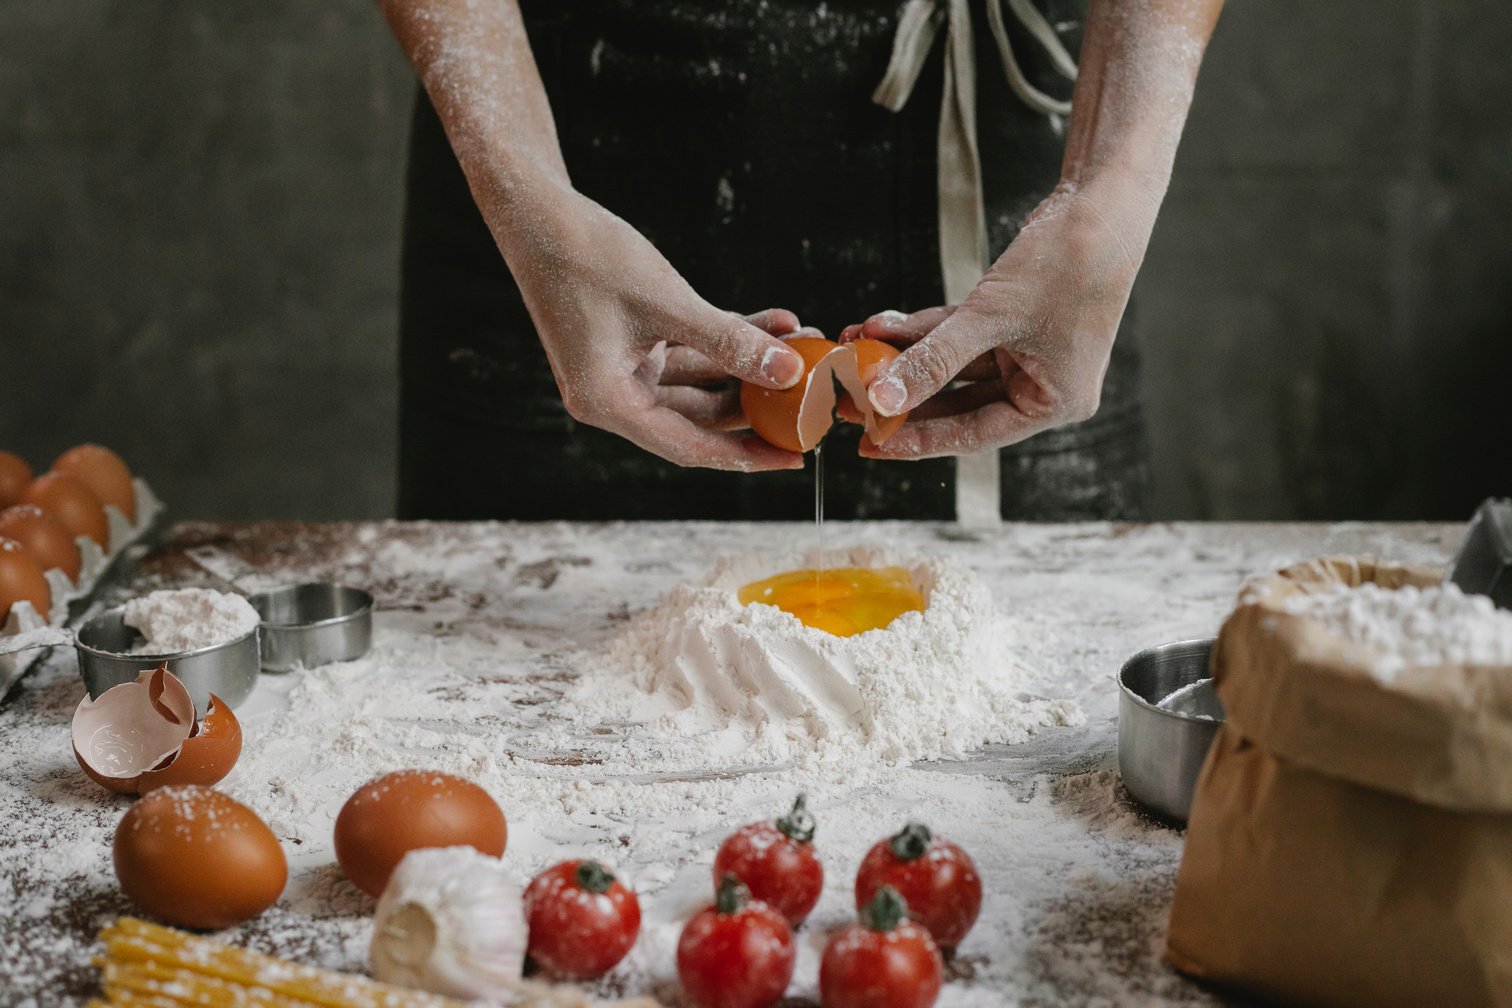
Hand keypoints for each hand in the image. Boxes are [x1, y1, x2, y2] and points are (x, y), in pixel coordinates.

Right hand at [500, 187, 807, 470]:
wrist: (537, 213)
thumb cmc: (588, 257)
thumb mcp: (668, 304)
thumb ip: (730, 342)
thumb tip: (789, 371)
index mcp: (608, 403)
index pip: (690, 446)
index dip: (747, 455)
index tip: (795, 456)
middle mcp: (613, 396)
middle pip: (701, 418)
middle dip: (759, 401)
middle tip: (811, 394)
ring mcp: (622, 369)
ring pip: (702, 382)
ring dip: (750, 363)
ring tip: (802, 342)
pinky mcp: (631, 343)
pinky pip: (692, 352)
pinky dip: (728, 338)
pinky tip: (774, 322)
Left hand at [839, 173, 1159, 458]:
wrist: (1101, 200)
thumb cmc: (1069, 261)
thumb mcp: (989, 317)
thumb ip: (933, 360)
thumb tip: (883, 398)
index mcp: (1055, 403)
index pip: (973, 435)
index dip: (918, 439)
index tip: (871, 442)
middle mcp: (1043, 386)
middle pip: (958, 405)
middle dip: (902, 397)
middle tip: (850, 402)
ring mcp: (1029, 355)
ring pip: (952, 367)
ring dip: (904, 357)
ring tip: (855, 353)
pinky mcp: (1013, 324)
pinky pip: (957, 337)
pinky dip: (922, 331)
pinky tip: (881, 326)